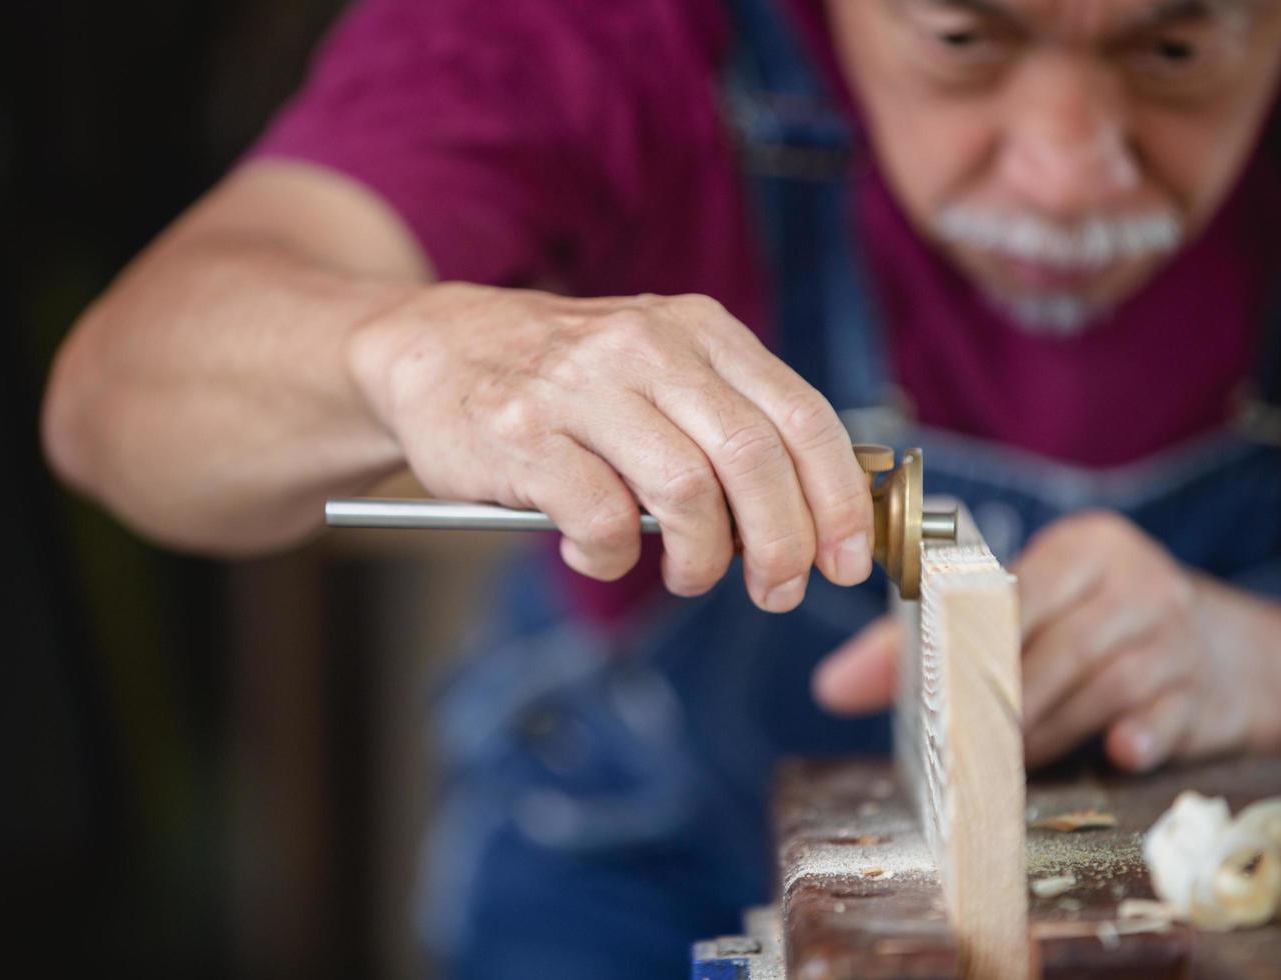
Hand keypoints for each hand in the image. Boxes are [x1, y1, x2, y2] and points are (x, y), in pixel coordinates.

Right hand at [347, 284, 874, 610]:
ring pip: (687, 491)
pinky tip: (600, 554)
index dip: (837, 498)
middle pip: (754, 458)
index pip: (802, 415)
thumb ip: (730, 421)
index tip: (846, 559)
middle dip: (782, 544)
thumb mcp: (661, 366)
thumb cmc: (566, 378)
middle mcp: (649, 346)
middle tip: (775, 590)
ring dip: (701, 558)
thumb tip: (814, 517)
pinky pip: (601, 518)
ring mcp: (582, 386)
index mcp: (700, 330)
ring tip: (687, 575)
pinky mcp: (523, 433)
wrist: (434, 348)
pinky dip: (613, 558)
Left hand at [813, 511, 1275, 771]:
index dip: (966, 642)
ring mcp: (1177, 636)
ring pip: (1097, 688)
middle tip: (960, 747)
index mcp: (1084, 548)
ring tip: (1007, 766)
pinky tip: (1116, 753)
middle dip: (1001, 702)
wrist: (1239, 656)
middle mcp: (1135, 581)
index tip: (931, 689)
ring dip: (1047, 733)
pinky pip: (1161, 719)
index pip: (1014, 592)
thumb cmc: (1099, 629)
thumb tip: (830, 687)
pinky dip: (1134, 739)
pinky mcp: (1207, 693)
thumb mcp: (1030, 611)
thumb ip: (929, 641)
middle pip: (1053, 647)